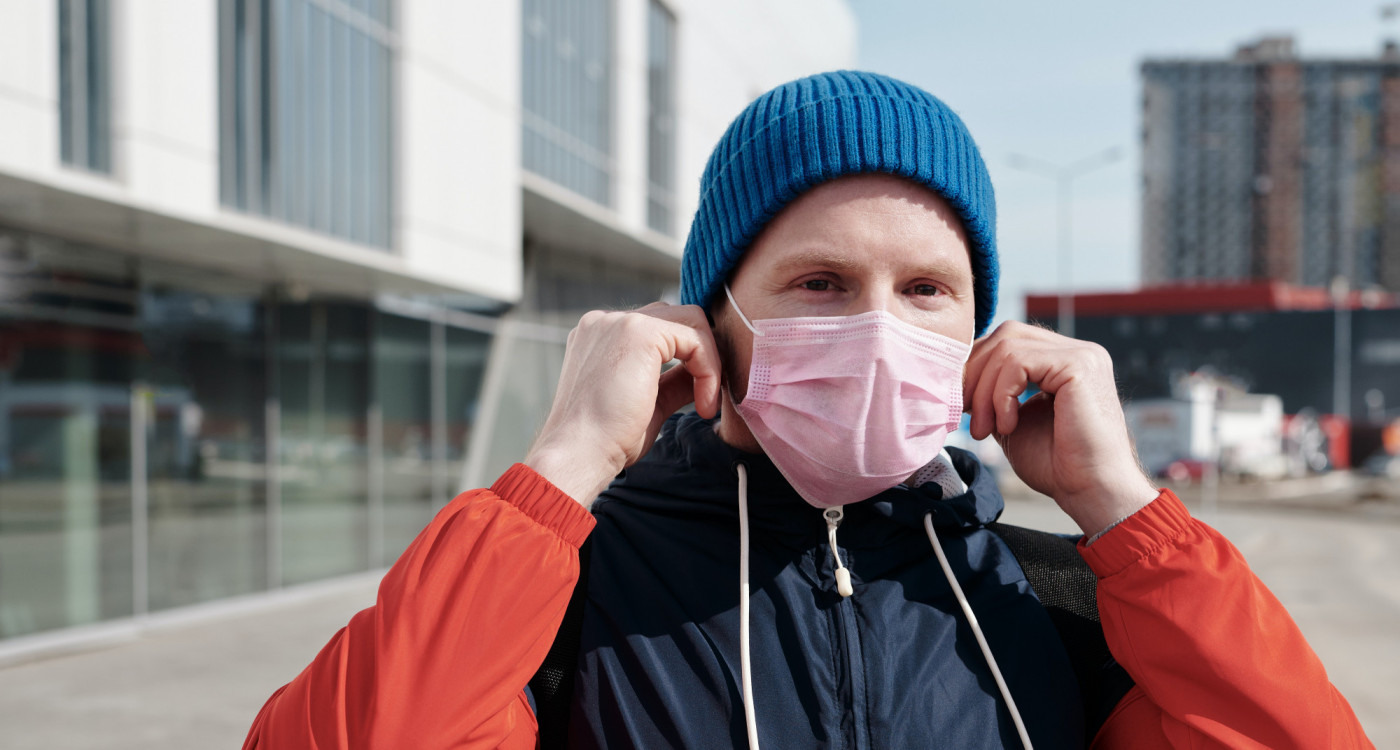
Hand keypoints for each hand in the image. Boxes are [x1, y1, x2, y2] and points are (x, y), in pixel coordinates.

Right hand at [524, 302, 721, 503]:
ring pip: (690, 320)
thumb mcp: (646, 404)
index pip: (659, 329)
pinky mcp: (639, 332)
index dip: (688, 358)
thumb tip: (702, 375)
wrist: (580, 454)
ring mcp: (619, 322)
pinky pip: (695, 338)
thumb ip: (671, 382)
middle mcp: (605, 321)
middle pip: (675, 318)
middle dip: (701, 355)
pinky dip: (709, 370)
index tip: (700, 400)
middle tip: (709, 397)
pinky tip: (703, 405)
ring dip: (709, 361)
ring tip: (705, 404)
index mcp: (600, 337)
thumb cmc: (606, 440)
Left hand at [963, 321, 1158, 536]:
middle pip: (1005, 336)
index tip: (961, 404)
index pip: (1008, 341)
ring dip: (985, 391)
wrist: (1091, 491)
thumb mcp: (1012, 422)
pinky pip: (1019, 362)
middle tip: (964, 414)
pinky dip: (1002, 394)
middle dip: (974, 374)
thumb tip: (960, 381)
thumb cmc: (1057, 466)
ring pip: (1007, 348)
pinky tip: (1007, 425)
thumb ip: (994, 396)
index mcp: (1062, 361)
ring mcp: (1081, 354)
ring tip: (985, 429)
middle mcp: (1075, 351)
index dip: (976, 367)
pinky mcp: (1079, 364)